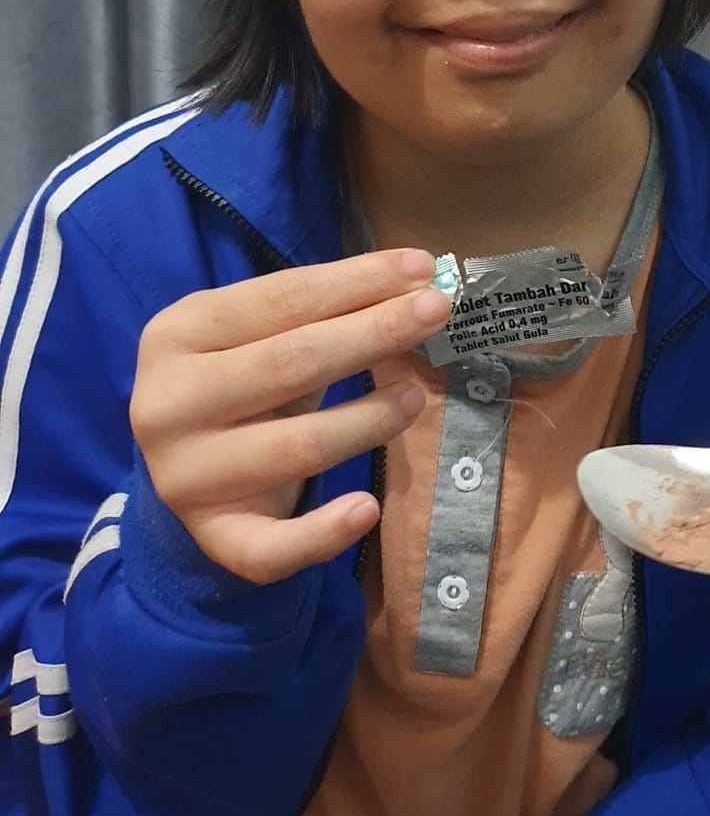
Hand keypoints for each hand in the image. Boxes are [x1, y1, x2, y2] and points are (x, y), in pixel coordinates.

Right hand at [130, 248, 449, 584]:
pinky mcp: (214, 537)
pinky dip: (322, 533)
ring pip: (297, 448)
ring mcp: (185, 478)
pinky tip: (367, 508)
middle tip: (436, 312)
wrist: (187, 467)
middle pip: (291, 364)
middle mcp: (168, 404)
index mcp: (176, 334)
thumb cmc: (241, 382)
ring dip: (369, 419)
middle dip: (374, 332)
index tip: (421, 268)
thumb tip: (414, 282)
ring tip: (415, 396)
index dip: (357, 281)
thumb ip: (322, 311)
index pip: (282, 298)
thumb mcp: (259, 336)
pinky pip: (272, 547)